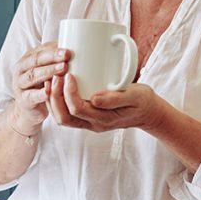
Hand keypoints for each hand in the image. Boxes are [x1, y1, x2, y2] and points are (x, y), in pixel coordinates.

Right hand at [11, 42, 69, 134]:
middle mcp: (22, 70)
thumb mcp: (47, 70)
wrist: (28, 108)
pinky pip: (31, 96)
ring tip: (63, 68)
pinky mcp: (23, 100)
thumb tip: (76, 47)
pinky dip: (40, 93)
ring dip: (48, 71)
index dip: (54, 49)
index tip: (68, 48)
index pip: (40, 50)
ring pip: (33, 76)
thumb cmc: (41, 85)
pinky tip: (49, 91)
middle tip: (67, 55)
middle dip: (52, 57)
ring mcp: (20, 85)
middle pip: (36, 60)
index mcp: (28, 59)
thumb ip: (56, 60)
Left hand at [47, 74, 163, 132]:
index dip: (68, 93)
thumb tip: (95, 98)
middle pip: (64, 117)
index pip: (77, 109)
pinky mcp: (88, 117)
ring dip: (53, 100)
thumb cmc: (142, 102)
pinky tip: (58, 87)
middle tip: (55, 77)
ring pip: (62, 117)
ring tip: (52, 81)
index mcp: (103, 119)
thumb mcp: (135, 96)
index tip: (69, 75)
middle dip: (55, 97)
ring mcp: (90, 122)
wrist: (149, 112)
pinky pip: (67, 114)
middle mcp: (93, 124)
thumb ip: (116, 99)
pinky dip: (58, 101)